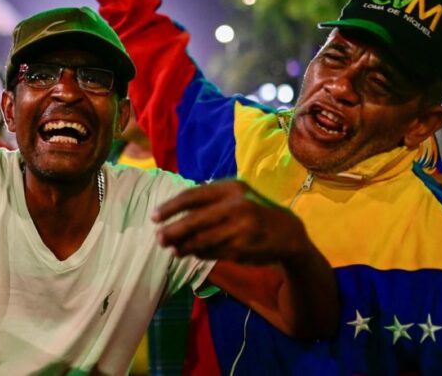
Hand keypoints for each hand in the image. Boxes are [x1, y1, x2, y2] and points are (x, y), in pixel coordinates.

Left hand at [152, 180, 310, 264]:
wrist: (287, 232)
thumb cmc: (254, 211)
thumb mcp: (236, 197)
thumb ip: (209, 202)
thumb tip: (174, 215)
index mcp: (230, 188)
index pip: (193, 196)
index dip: (170, 207)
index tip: (154, 217)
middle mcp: (236, 205)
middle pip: (194, 220)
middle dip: (173, 231)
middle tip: (158, 238)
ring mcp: (240, 228)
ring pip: (202, 240)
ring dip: (184, 246)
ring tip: (173, 250)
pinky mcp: (243, 247)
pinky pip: (214, 252)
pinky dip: (201, 254)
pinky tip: (193, 254)